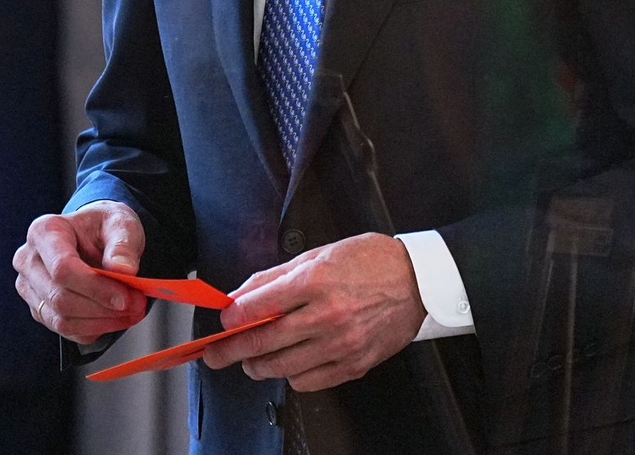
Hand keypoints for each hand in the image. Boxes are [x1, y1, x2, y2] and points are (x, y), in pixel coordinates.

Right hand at [13, 201, 148, 343]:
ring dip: (100, 322)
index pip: (62, 268)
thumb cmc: (104, 226)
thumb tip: (123, 271)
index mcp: (44, 231)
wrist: (96, 235)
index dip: (94, 287)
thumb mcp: (121, 223)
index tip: (124, 297)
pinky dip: (94, 329)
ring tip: (131, 313)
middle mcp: (29, 260)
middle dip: (101, 308)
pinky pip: (65, 330)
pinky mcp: (39, 309)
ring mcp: (31, 288)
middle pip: (59, 297)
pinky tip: (116, 319)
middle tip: (136, 305)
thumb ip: (122, 245)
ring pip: (61, 319)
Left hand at [203, 233, 427, 390]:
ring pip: (282, 367)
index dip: (233, 317)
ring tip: (251, 361)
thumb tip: (244, 293)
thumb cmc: (372, 261)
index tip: (224, 321)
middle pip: (264, 341)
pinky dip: (292, 376)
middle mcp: (327, 314)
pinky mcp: (353, 364)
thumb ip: (278, 275)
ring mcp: (341, 344)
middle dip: (231, 350)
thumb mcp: (322, 252)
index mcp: (317, 280)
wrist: (418, 280)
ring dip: (258, 366)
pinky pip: (309, 382)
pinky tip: (289, 365)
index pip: (259, 305)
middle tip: (216, 354)